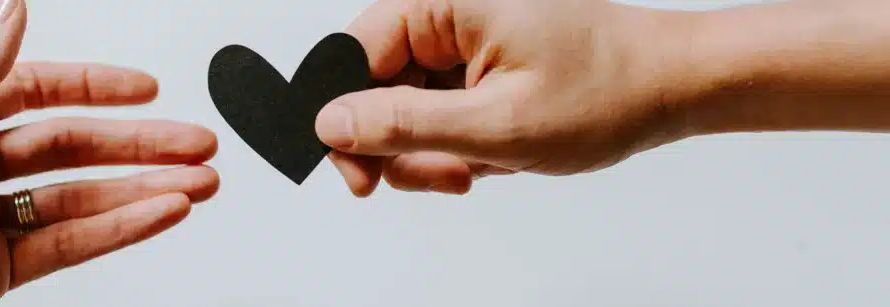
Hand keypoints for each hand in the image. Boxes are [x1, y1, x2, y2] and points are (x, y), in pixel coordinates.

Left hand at [0, 0, 218, 304]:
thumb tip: (13, 11)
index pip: (36, 92)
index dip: (96, 88)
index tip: (148, 90)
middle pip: (73, 147)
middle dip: (141, 144)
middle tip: (197, 144)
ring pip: (81, 200)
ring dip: (144, 191)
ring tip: (198, 185)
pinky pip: (66, 247)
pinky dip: (119, 231)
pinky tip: (158, 214)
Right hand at [314, 0, 694, 195]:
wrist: (671, 86)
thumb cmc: (607, 91)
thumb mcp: (497, 123)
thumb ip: (405, 124)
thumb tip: (330, 124)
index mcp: (446, 2)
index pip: (352, 55)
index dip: (345, 120)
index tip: (359, 177)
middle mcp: (449, 11)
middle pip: (374, 86)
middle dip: (402, 145)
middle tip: (446, 176)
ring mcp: (462, 37)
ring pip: (404, 106)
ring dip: (433, 150)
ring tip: (481, 166)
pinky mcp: (476, 61)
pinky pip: (436, 108)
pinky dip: (455, 142)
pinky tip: (492, 153)